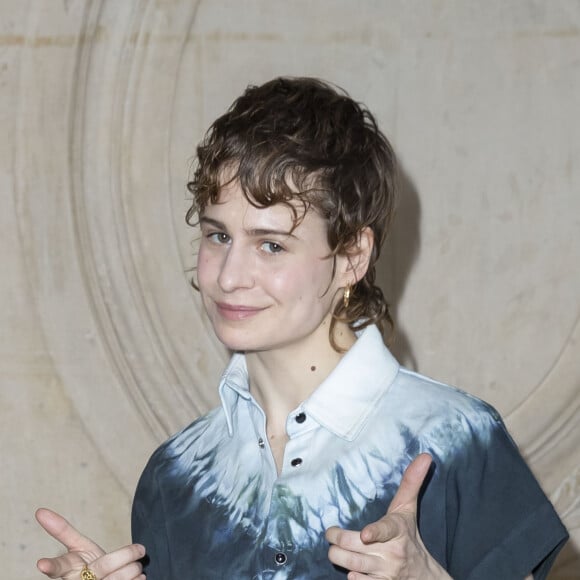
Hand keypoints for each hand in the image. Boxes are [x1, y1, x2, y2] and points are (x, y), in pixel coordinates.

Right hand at [36, 508, 145, 578]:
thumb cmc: (88, 565)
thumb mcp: (78, 547)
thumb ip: (63, 531)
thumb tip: (39, 511)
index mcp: (68, 571)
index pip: (58, 567)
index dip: (50, 566)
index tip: (41, 563)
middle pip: (104, 565)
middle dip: (126, 554)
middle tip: (140, 548)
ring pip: (120, 578)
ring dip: (134, 567)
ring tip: (136, 566)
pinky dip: (138, 579)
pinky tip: (137, 577)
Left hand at [326, 454, 449, 578]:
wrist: (424, 576)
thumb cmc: (409, 535)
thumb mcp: (408, 509)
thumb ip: (411, 482)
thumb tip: (425, 455)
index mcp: (398, 530)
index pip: (386, 530)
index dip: (375, 533)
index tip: (364, 534)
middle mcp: (392, 554)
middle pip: (355, 548)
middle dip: (337, 541)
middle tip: (331, 534)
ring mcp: (385, 573)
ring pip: (352, 566)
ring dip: (339, 558)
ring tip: (336, 550)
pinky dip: (353, 578)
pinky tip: (352, 573)